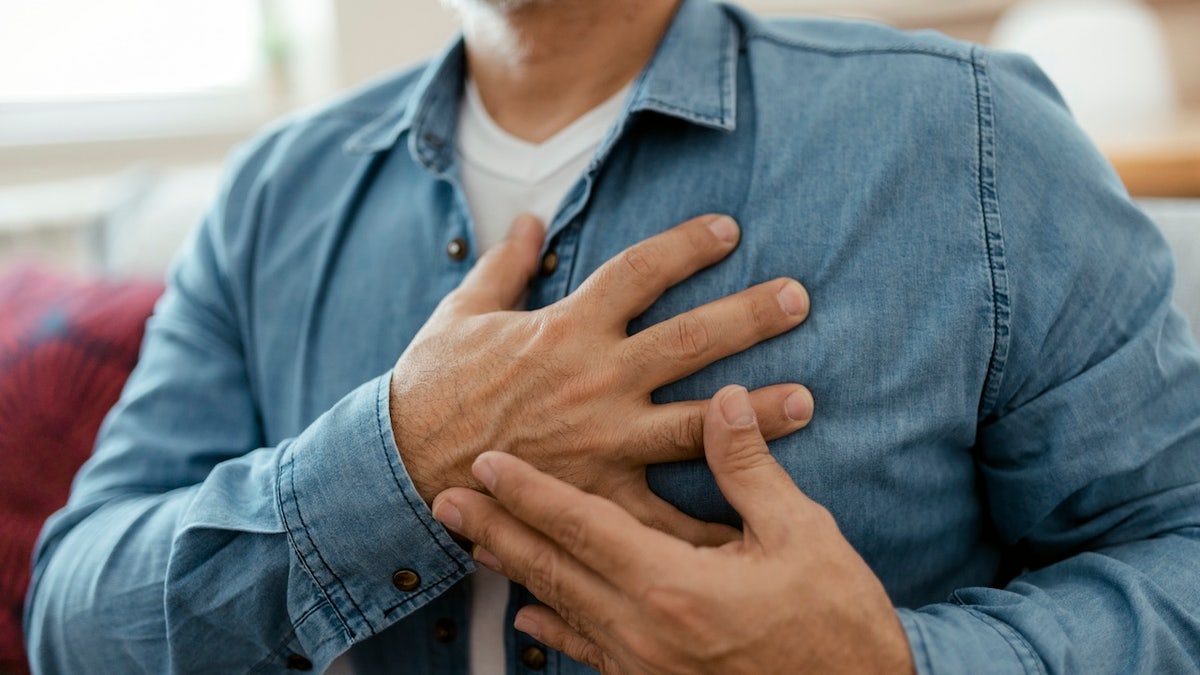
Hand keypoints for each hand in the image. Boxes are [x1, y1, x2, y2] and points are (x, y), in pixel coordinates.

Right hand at [391, 213, 812, 543]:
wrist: (401, 463)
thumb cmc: (431, 384)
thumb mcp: (463, 312)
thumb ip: (505, 264)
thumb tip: (530, 219)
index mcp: (567, 327)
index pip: (640, 270)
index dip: (687, 245)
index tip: (728, 230)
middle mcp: (596, 378)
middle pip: (689, 339)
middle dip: (749, 317)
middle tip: (799, 300)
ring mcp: (602, 438)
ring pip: (694, 421)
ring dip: (753, 414)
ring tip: (805, 403)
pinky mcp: (596, 492)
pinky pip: (661, 513)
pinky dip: (703, 524)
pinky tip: (747, 526)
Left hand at [431, 385, 914, 674]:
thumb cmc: (836, 622)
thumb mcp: (802, 535)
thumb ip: (749, 467)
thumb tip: (724, 399)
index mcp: (674, 584)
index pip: (582, 526)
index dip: (530, 492)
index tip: (487, 463)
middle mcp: (644, 629)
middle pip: (551, 569)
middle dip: (495, 531)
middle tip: (444, 501)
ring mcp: (644, 666)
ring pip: (561, 610)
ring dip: (514, 572)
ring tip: (473, 544)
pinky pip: (588, 653)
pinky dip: (554, 630)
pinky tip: (532, 616)